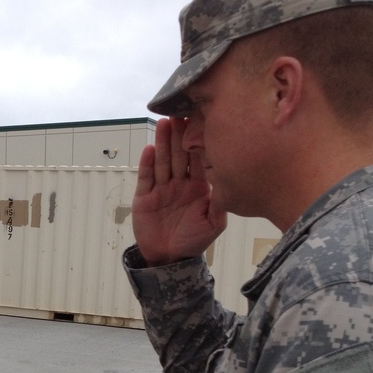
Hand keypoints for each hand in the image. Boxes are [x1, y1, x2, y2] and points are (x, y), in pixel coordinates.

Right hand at [132, 117, 226, 265]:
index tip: (199, 121)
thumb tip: (227, 179)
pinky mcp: (145, 197)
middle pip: (179, 155)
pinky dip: (148, 164)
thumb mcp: (214, 223)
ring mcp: (161, 189)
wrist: (170, 258)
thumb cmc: (194, 241)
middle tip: (178, 114)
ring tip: (163, 124)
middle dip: (179, 135)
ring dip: (163, 143)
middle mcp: (179, 183)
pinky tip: (150, 149)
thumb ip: (221, 202)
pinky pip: (146, 178)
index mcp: (198, 186)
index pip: (197, 158)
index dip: (198, 141)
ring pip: (163, 162)